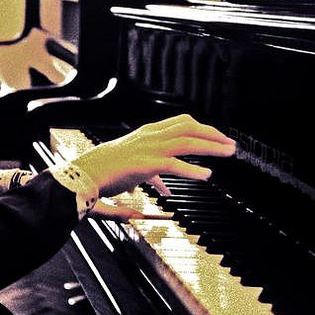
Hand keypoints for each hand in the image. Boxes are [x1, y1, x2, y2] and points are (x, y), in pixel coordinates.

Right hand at [73, 114, 235, 197]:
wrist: (84, 174)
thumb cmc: (102, 173)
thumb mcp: (131, 171)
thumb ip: (152, 179)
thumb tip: (166, 191)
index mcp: (146, 134)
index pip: (180, 122)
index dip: (202, 128)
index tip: (217, 137)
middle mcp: (149, 136)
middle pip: (188, 127)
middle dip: (213, 134)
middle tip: (230, 144)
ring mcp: (148, 148)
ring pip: (187, 141)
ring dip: (211, 146)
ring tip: (228, 153)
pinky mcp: (145, 164)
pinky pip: (175, 165)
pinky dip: (193, 170)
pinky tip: (206, 175)